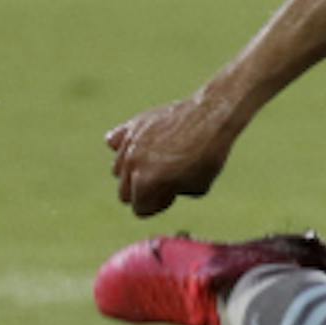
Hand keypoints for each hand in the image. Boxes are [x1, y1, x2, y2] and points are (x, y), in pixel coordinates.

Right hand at [106, 95, 241, 216]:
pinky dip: (125, 146)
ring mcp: (129, 143)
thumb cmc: (208, 154)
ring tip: (158, 162)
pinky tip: (143, 145)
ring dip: (134, 171)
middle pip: (124, 193)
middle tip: (165, 180)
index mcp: (145, 183)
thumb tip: (160, 188)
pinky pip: (114, 141)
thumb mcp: (197, 187)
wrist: (211, 115)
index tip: (173, 192)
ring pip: (118, 169)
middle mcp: (132, 164)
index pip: (140, 209)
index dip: (159, 204)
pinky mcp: (132, 125)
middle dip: (143, 191)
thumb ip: (172, 193)